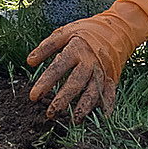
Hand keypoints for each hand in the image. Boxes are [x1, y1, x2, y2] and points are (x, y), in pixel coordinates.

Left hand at [27, 0, 147, 119]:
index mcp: (76, 49)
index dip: (45, 82)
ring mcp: (103, 71)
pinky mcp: (113, 77)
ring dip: (83, 107)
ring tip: (73, 120)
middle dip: (63, 100)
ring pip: (93, 92)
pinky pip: (110, 93)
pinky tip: (102, 117)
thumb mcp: (65, 32)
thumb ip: (47, 47)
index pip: (57, 68)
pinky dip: (107, 105)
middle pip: (75, 83)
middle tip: (50, 113)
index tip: (33, 96)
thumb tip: (29, 61)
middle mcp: (90, 62)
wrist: (118, 28)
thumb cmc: (87, 31)